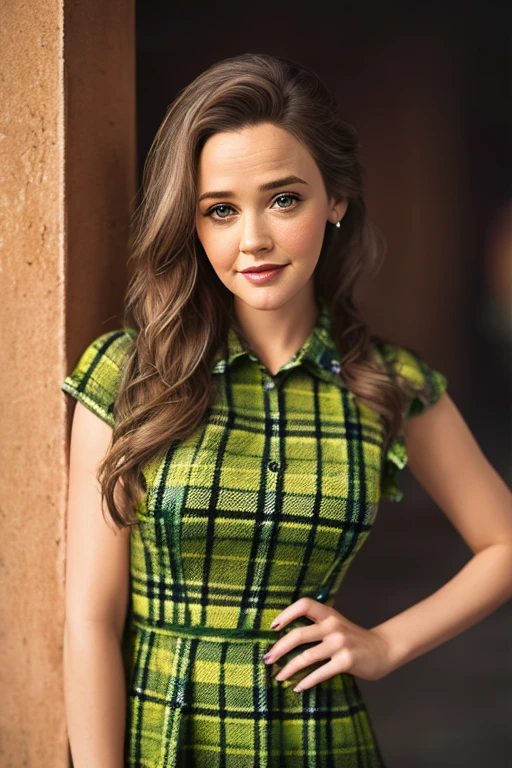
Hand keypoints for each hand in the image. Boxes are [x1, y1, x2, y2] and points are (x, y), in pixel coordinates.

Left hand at [263, 597, 394, 691]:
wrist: (384, 650)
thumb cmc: (354, 639)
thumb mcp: (336, 625)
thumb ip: (317, 626)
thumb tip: (285, 638)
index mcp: (329, 614)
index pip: (304, 604)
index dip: (286, 613)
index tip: (273, 627)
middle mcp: (334, 626)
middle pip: (299, 634)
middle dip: (279, 648)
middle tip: (268, 659)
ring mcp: (340, 643)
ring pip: (306, 656)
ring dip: (289, 669)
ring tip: (278, 677)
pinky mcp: (347, 661)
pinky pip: (320, 672)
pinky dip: (306, 681)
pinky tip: (298, 687)